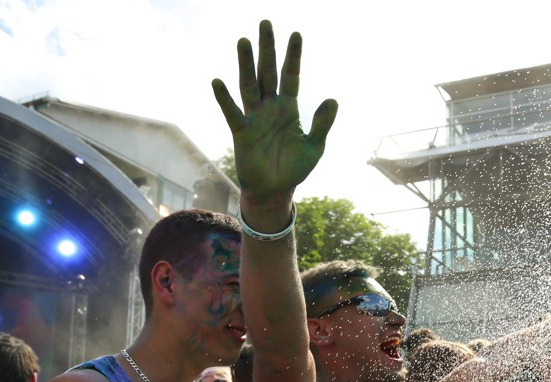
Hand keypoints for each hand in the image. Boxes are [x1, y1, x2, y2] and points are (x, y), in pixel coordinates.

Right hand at [212, 21, 337, 204]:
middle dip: (267, 49)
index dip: (293, 56)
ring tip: (244, 41)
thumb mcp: (315, 146)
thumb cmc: (294, 168)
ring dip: (246, 64)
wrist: (275, 190)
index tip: (296, 34)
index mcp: (289, 108)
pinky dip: (224, 98)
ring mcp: (254, 118)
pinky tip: (218, 81)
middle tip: (265, 23)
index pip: (291, 76)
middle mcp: (270, 108)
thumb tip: (333, 99)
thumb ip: (322, 123)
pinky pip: (233, 112)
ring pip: (249, 85)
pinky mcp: (241, 132)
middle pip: (268, 72)